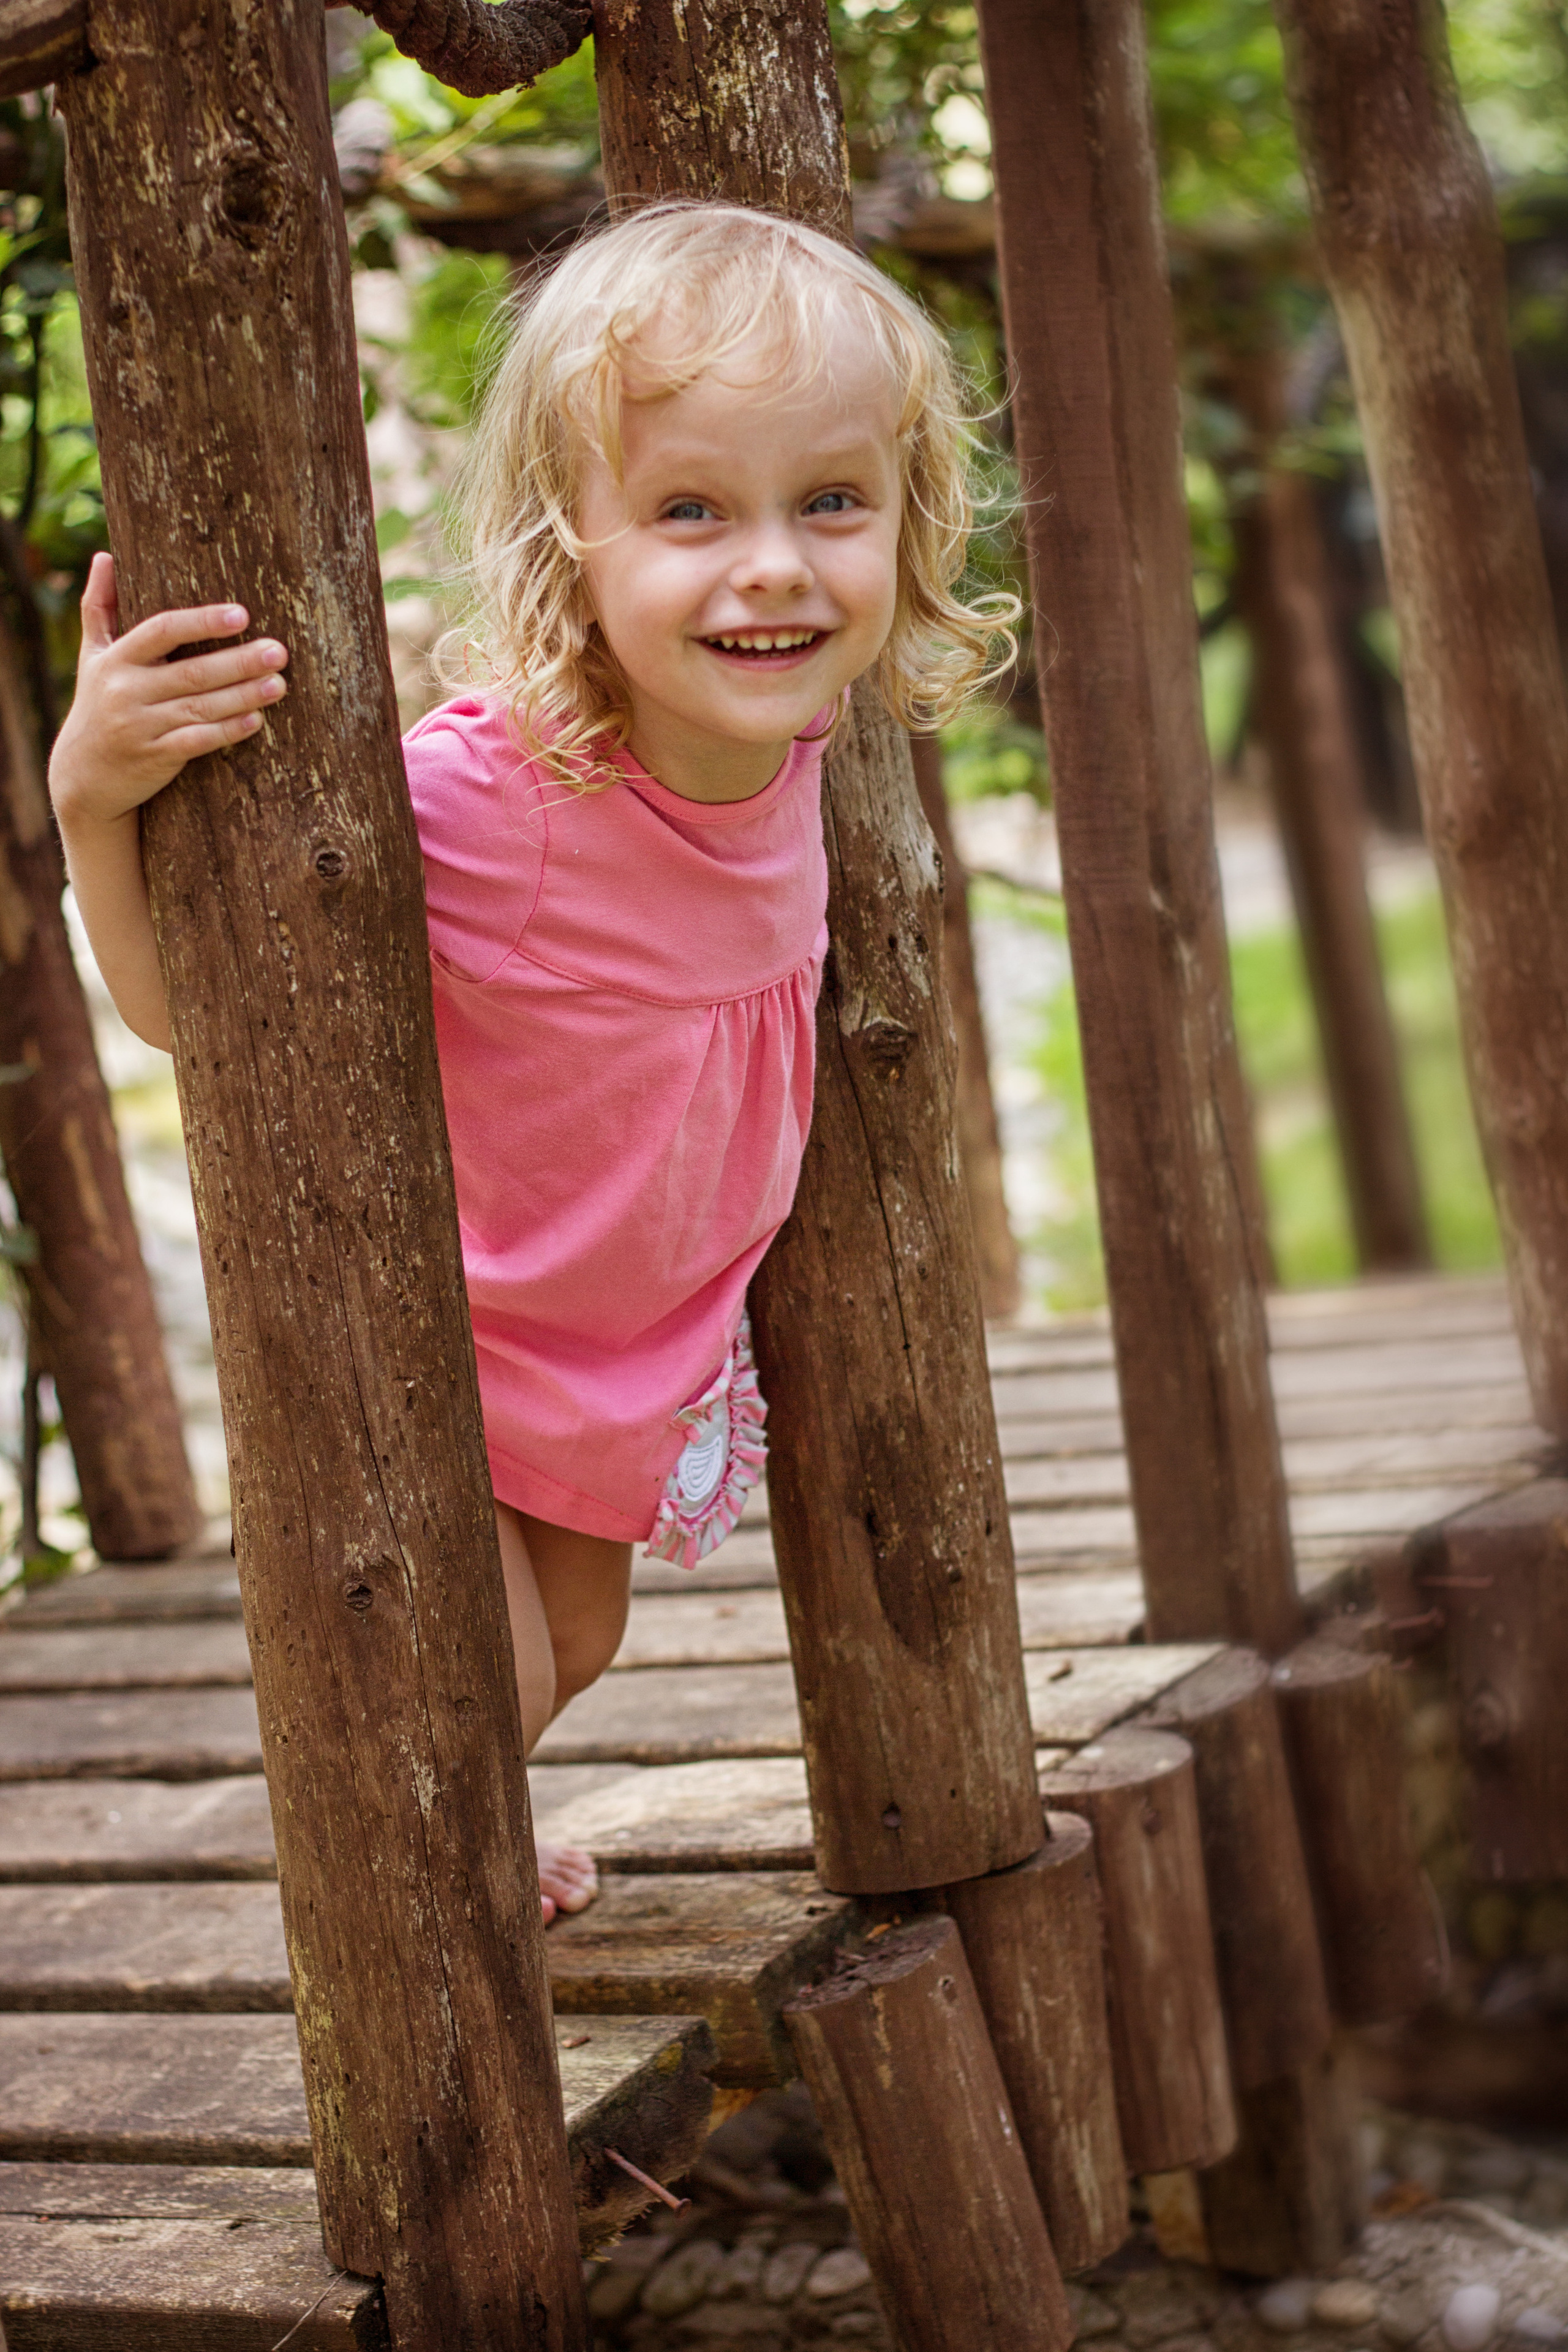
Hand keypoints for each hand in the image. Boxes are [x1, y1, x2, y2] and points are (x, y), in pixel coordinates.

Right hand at [48, 551, 288, 828]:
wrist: (82, 776)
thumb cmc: (96, 706)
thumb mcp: (91, 656)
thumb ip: (100, 607)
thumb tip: (104, 555)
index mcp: (115, 659)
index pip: (162, 630)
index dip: (202, 621)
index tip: (242, 614)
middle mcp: (126, 691)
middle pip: (191, 671)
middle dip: (238, 661)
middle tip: (279, 651)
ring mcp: (141, 726)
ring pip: (200, 707)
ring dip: (243, 696)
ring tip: (279, 684)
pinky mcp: (155, 757)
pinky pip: (197, 742)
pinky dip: (227, 731)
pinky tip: (256, 721)